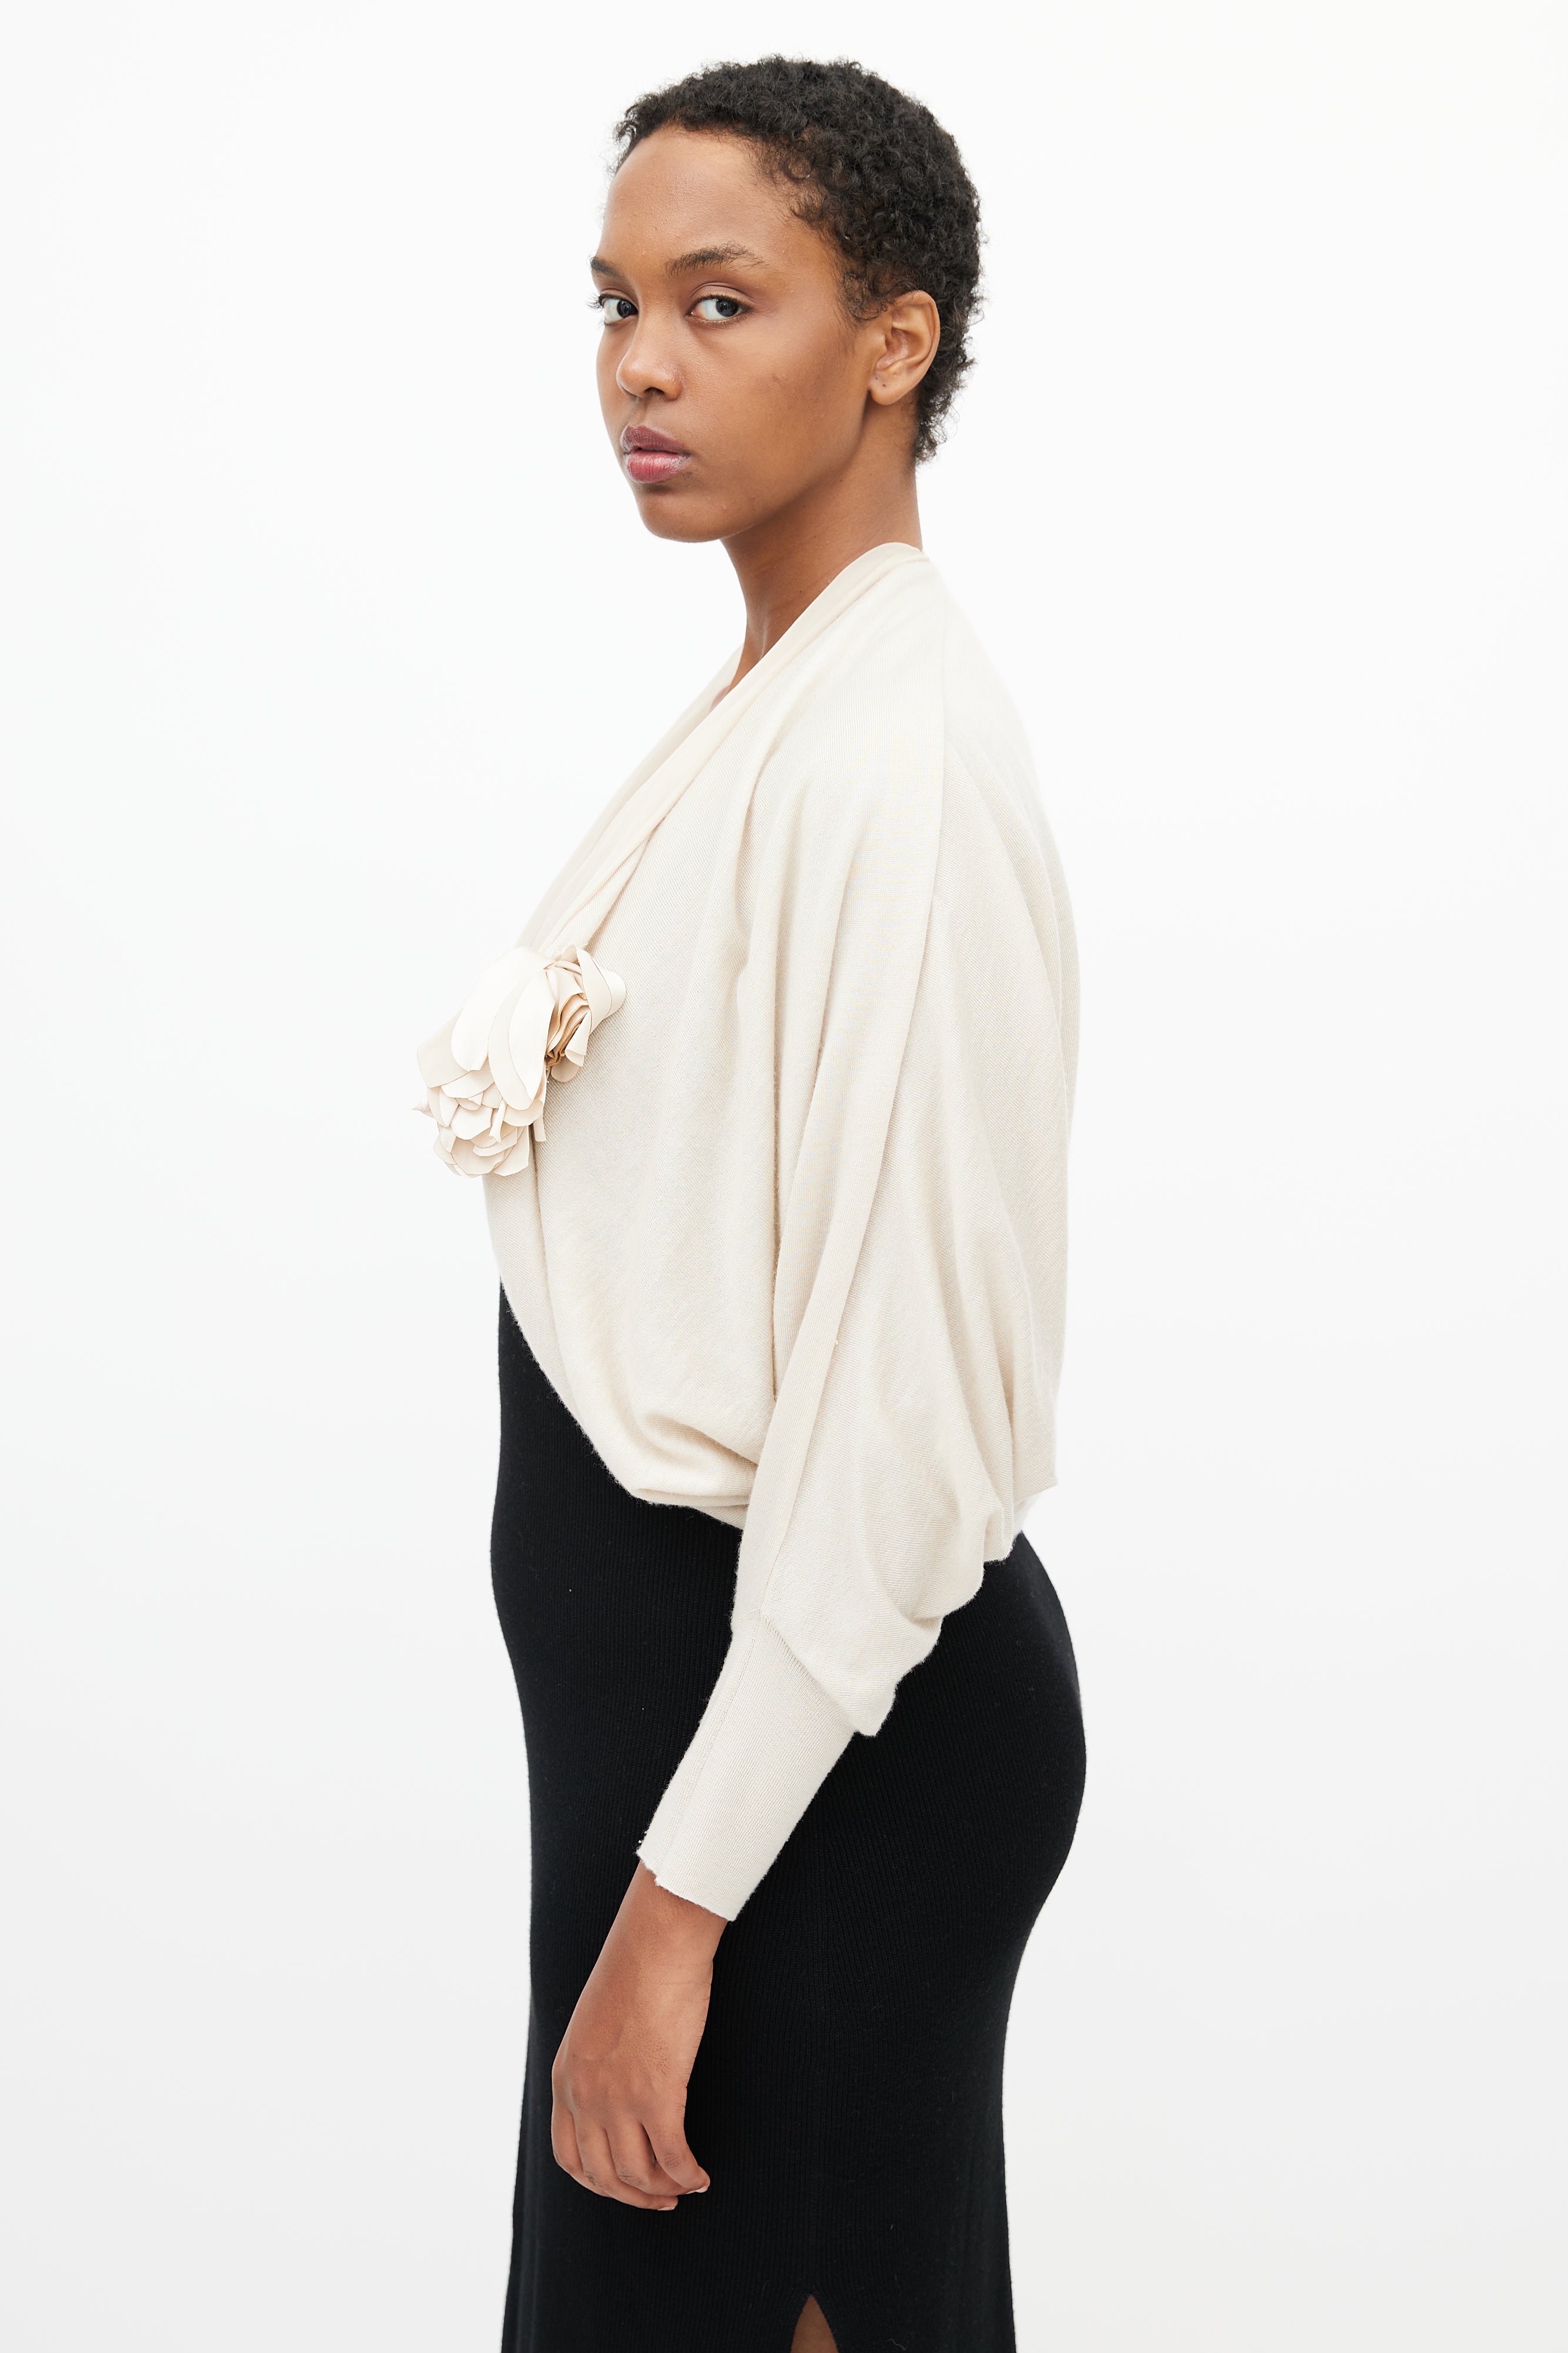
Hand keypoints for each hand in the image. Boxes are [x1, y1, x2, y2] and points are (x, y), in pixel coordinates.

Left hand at [551, 1862, 724, 2209]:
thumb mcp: (595, 2020)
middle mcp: (584, 2094)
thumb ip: (597, 2057)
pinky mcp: (657, 2094)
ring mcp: (618, 2098)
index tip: (625, 2185)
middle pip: (603, 2175)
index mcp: (565, 2076)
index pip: (569, 2156)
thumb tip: (619, 2080)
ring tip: (686, 2185)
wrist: (657, 1939)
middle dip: (634, 2196)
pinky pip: (673, 2157)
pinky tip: (701, 2175)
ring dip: (664, 2190)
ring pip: (638, 2174)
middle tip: (662, 2197)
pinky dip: (688, 2175)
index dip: (598, 2182)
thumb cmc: (636, 1967)